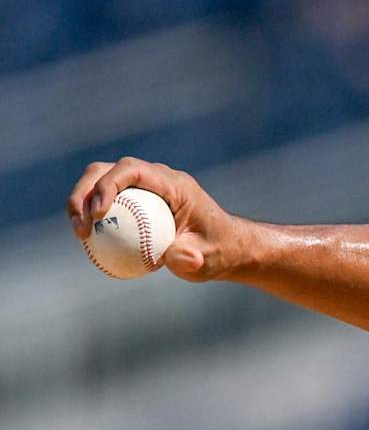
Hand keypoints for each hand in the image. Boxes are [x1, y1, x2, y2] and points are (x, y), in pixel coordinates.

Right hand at [68, 158, 249, 280]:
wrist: (227, 247)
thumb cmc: (219, 251)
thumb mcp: (207, 259)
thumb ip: (191, 258)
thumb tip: (182, 260)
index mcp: (175, 184)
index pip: (132, 169)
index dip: (108, 185)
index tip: (98, 214)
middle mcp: (157, 178)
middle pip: (107, 170)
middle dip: (84, 192)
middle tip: (81, 227)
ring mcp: (145, 187)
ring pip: (101, 181)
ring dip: (81, 202)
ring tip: (80, 234)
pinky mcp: (137, 199)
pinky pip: (107, 200)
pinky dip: (91, 214)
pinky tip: (86, 239)